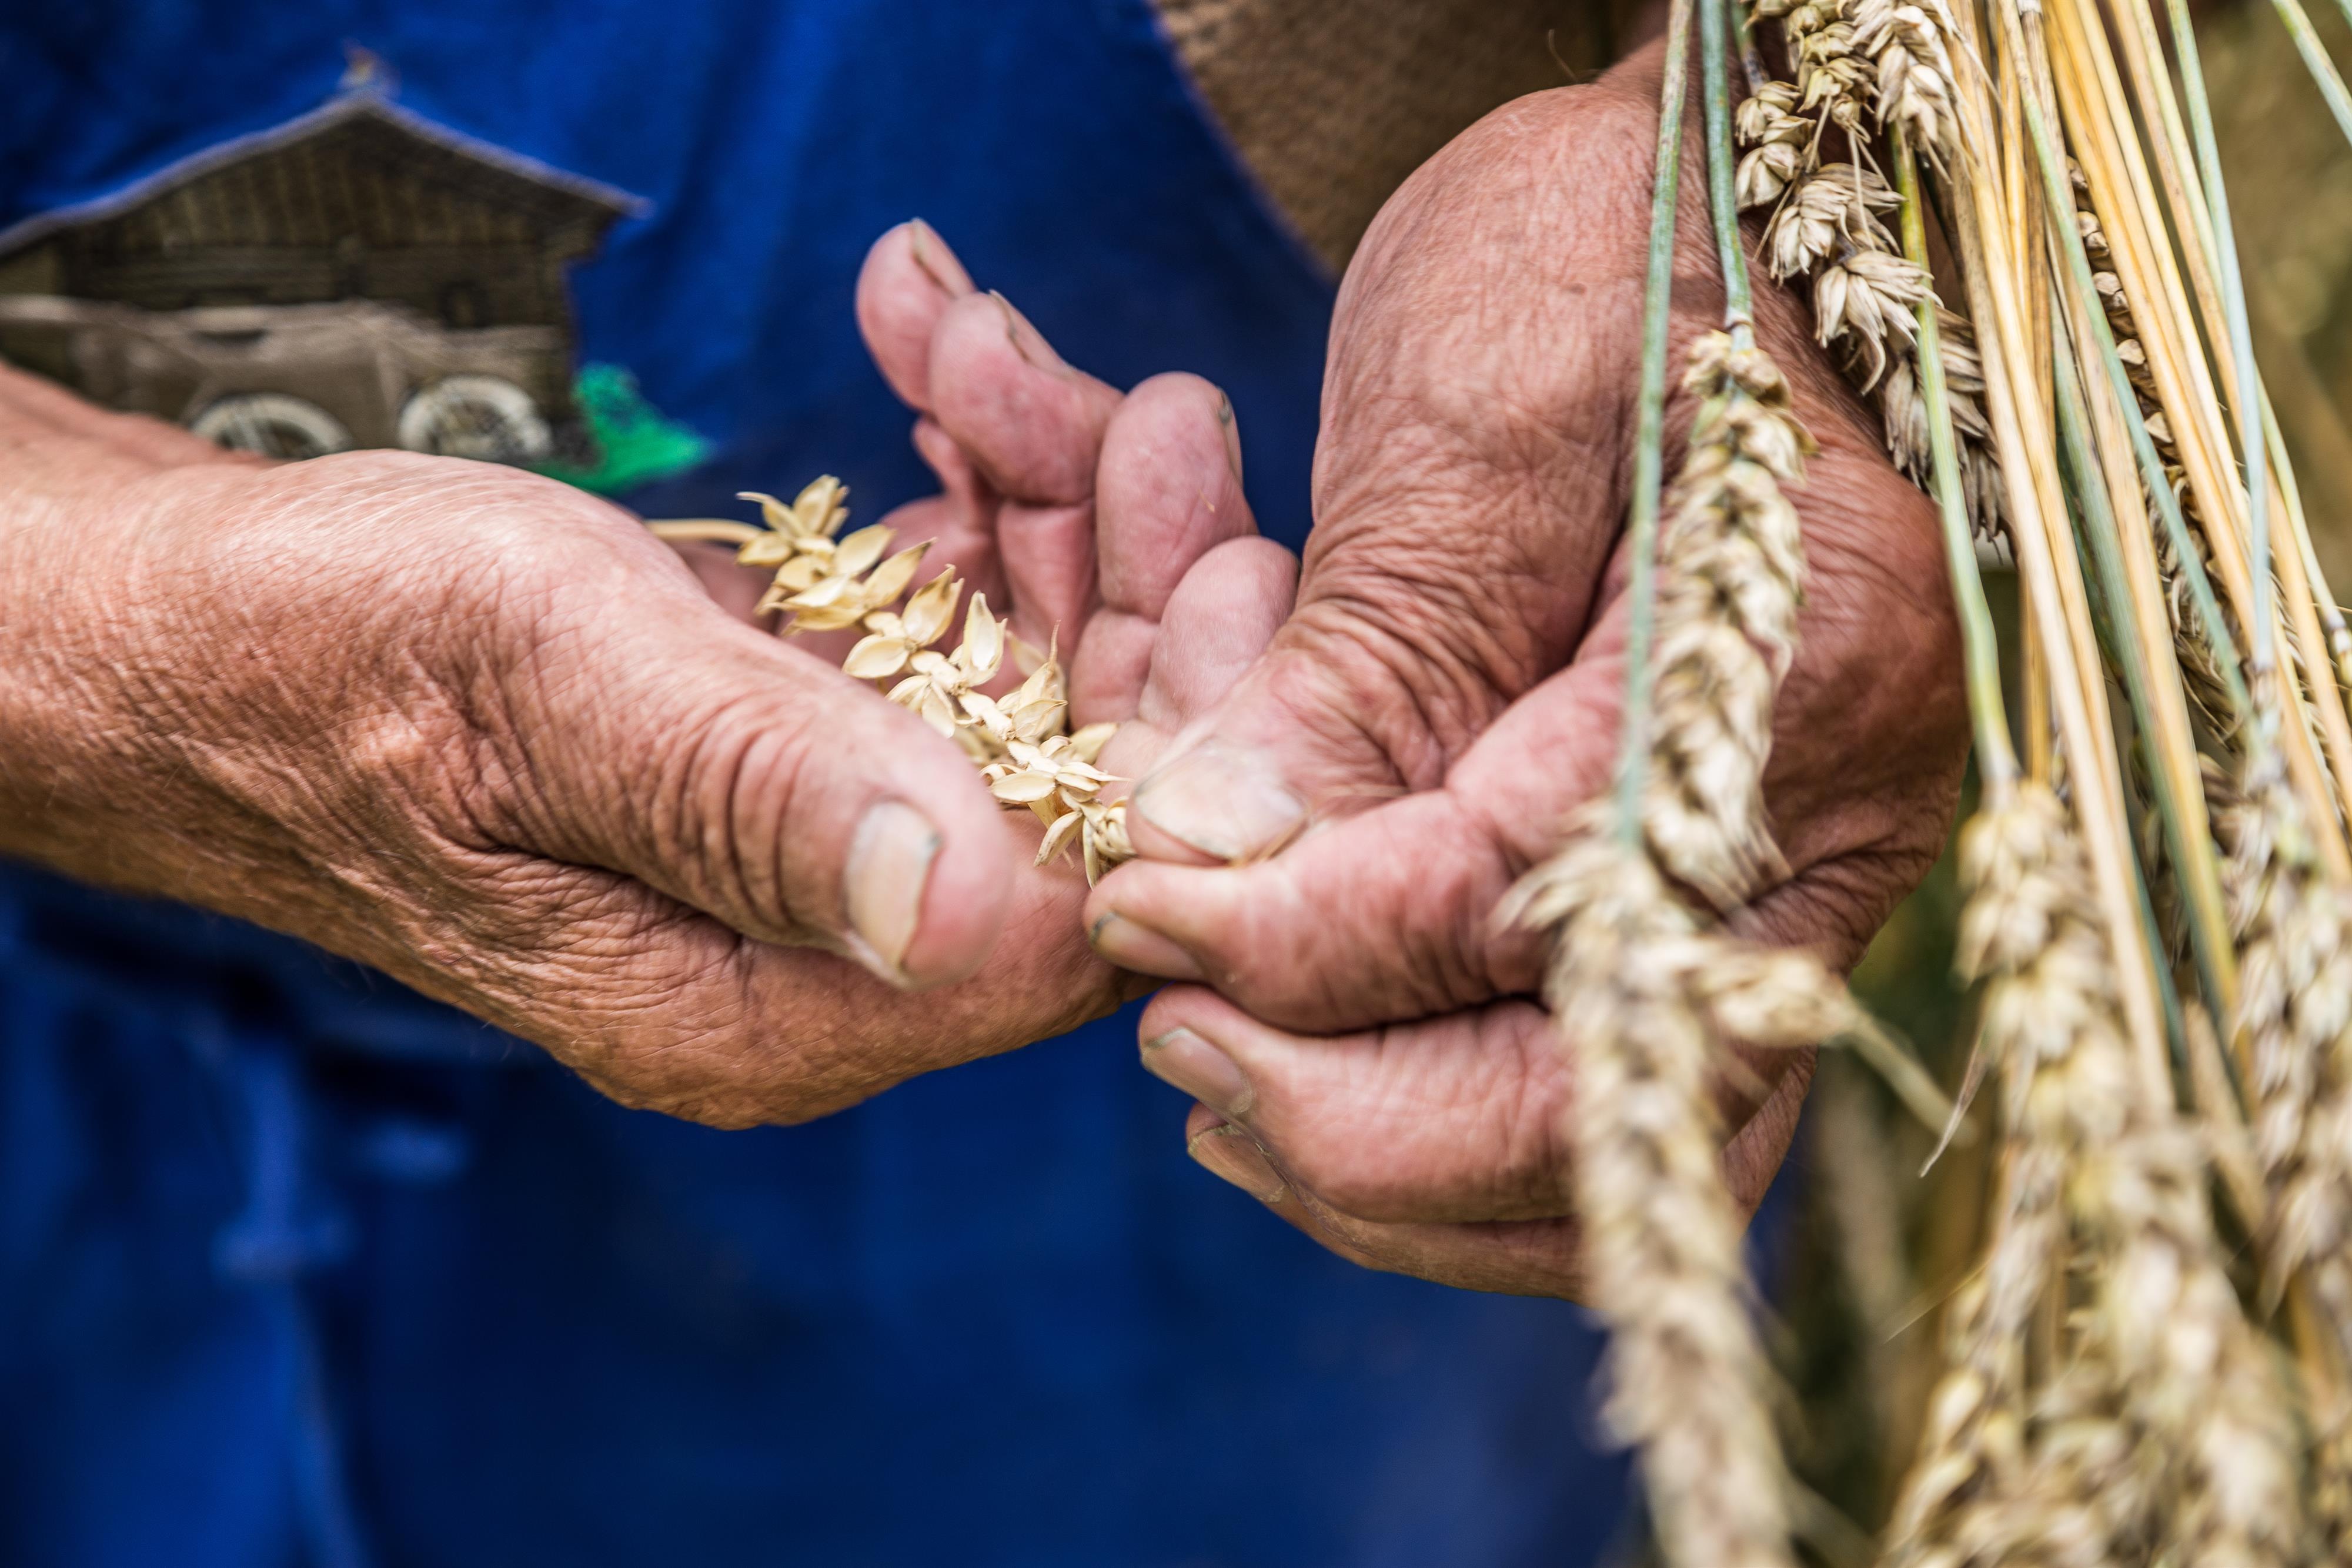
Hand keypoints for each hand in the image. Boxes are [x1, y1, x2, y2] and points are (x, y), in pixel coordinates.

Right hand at [0, 222, 1291, 1127]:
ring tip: (978, 344)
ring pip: (1042, 689)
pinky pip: (957, 636)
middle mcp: (831, 958)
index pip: (1079, 916)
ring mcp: (831, 851)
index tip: (1218, 554)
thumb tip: (948, 902)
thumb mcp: (541, 684)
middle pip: (1091, 795)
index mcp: (773, 1008)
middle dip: (1138, 588)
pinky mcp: (815, 749)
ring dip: (1051, 506)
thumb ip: (742, 792)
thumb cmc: (335, 650)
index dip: (1184, 743)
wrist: (220, 624)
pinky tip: (936, 389)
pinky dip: (968, 505)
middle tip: (1142, 412)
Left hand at [1081, 44, 1967, 1292]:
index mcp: (1796, 668)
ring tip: (1212, 1058)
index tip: (1130, 899)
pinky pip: (1599, 1100)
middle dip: (1341, 1107)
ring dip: (1384, 1156)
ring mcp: (1791, 878)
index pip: (1506, 901)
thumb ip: (1366, 659)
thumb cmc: (1614, 248)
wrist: (1723, 215)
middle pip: (1588, 1101)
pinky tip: (1301, 1052)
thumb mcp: (1475, 403)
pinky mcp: (1723, 894)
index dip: (1292, 938)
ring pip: (1600, 1151)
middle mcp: (1832, 816)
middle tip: (1164, 1024)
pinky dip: (1440, 1131)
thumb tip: (1211, 868)